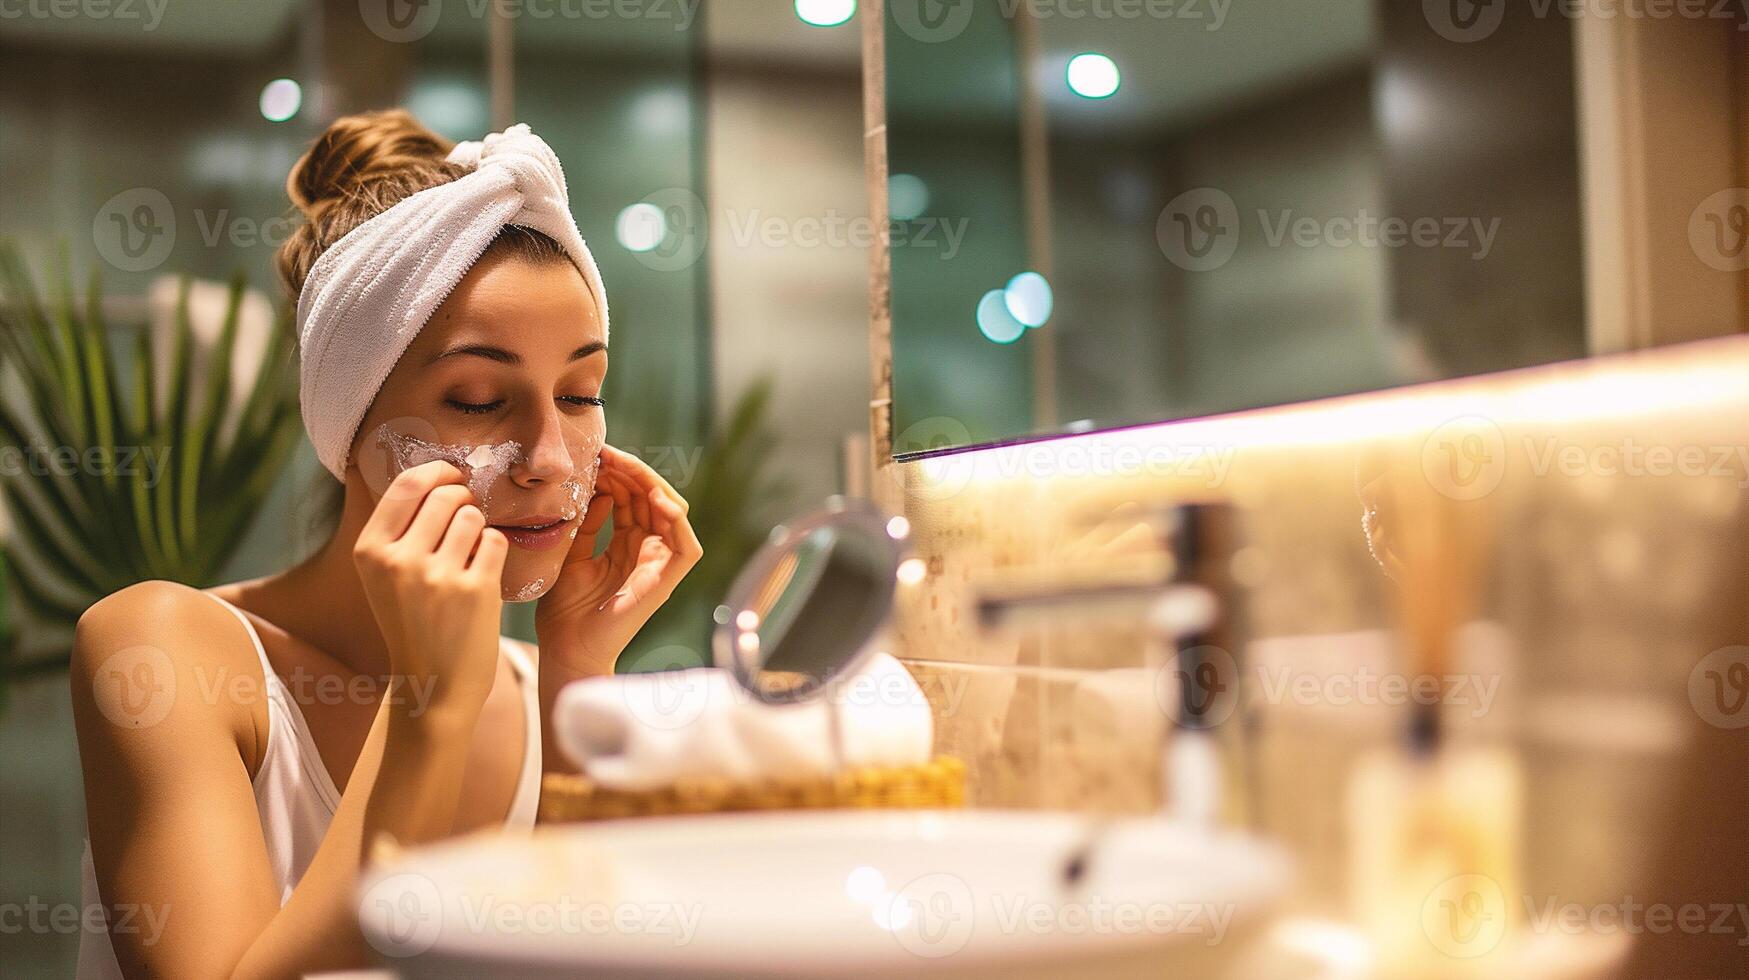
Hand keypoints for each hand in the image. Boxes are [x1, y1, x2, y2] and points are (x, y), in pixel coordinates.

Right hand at [351, 460, 508, 720]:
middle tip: (464, 525)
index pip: (408, 484)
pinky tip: (482, 575)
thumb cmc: (414, 623)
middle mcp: (398, 560)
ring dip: (478, 530)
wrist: (434, 686)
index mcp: (369, 552)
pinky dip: (494, 552)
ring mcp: (436, 576)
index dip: (438, 471)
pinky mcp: (474, 590)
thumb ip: (401, 528)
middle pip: (446, 495)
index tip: (453, 476)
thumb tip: (436, 473)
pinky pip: (495, 541)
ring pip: (473, 516)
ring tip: (468, 559)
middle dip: (463, 501)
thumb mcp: (385, 575)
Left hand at [535, 445, 702, 673]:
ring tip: (622, 465)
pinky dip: (676, 519)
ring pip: (672, 511)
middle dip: (631, 471)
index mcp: (627, 545)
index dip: (618, 473)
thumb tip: (598, 490)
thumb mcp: (570, 553)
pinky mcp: (666, 581)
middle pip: (652, 498)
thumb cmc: (564, 611)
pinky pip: (686, 545)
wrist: (565, 649)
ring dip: (650, 484)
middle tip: (605, 452)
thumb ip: (586, 523)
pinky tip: (654, 498)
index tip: (594, 454)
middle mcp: (647, 551)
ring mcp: (659, 565)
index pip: (632, 497)